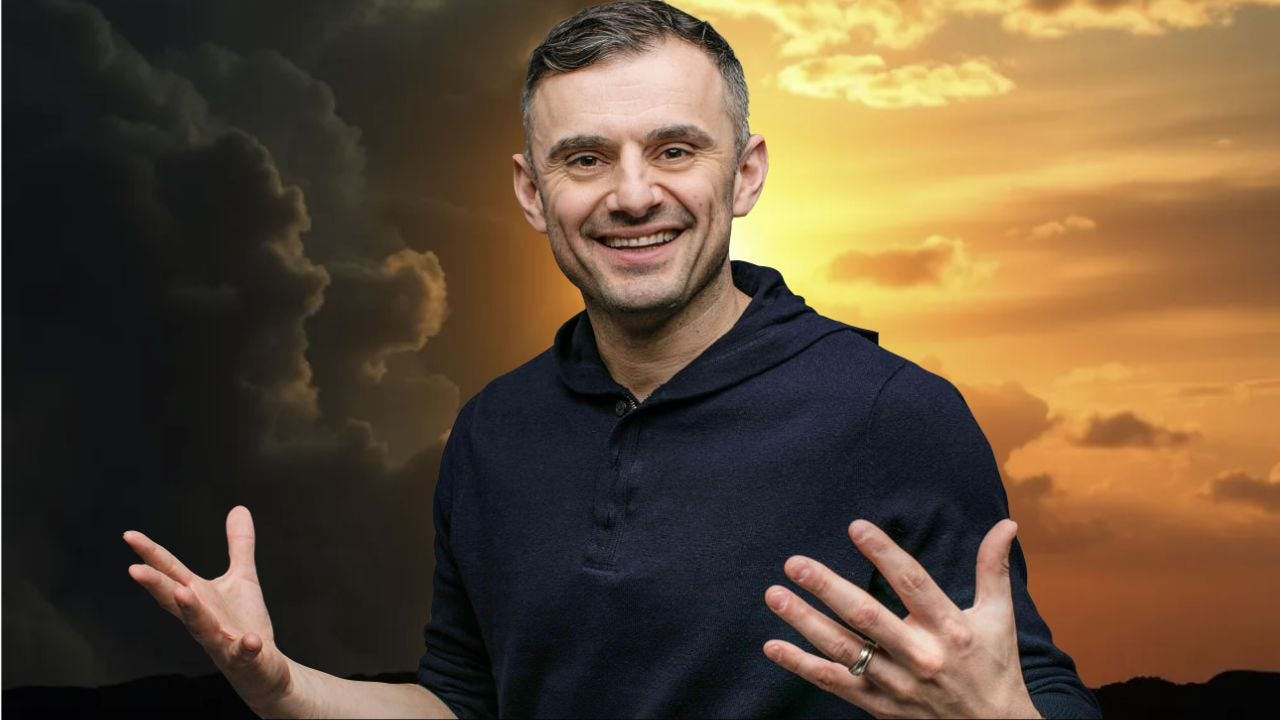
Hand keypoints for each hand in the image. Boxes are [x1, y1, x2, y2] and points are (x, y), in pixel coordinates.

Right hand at [125, 506, 292, 715]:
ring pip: (202, 628)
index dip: (151, 555)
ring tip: (184, 592)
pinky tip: (251, 641)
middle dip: (156, 586)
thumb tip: (238, 509)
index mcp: (200, 597)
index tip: (129, 535)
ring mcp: (221, 640)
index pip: (171, 573)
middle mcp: (203, 619)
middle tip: (134, 569)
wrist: (262, 668)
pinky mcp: (245, 658)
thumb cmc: (245, 623)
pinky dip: (246, 647)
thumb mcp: (242, 578)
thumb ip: (238, 545)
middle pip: (175, 601)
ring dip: (192, 611)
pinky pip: (244, 653)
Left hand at [762, 519, 1040, 718]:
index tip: (856, 527)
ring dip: (805, 622)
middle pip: (867, 617)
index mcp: (949, 629)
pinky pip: (834, 683)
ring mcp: (896, 683)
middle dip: (827, 588)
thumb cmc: (994, 668)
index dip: (884, 554)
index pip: (912, 583)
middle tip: (795, 564)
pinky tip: (774, 645)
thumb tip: (1006, 524)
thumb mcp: (999, 618)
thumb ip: (993, 570)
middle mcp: (920, 656)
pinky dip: (802, 665)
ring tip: (775, 595)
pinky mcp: (878, 705)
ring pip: (843, 650)